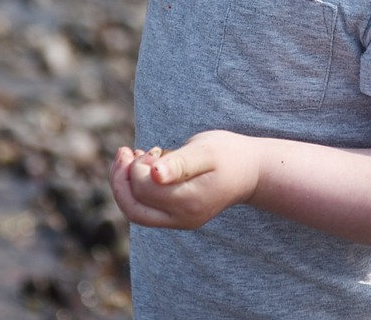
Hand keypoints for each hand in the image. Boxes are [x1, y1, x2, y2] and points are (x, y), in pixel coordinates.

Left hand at [109, 130, 259, 229]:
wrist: (250, 172)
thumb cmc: (227, 155)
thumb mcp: (204, 151)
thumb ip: (179, 163)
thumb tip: (154, 174)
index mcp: (190, 201)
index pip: (144, 189)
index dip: (136, 167)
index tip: (150, 149)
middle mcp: (183, 218)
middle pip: (133, 209)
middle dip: (120, 179)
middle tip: (124, 151)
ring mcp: (179, 221)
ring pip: (136, 212)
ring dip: (124, 184)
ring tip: (129, 155)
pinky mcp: (176, 216)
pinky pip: (146, 209)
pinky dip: (135, 188)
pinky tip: (142, 164)